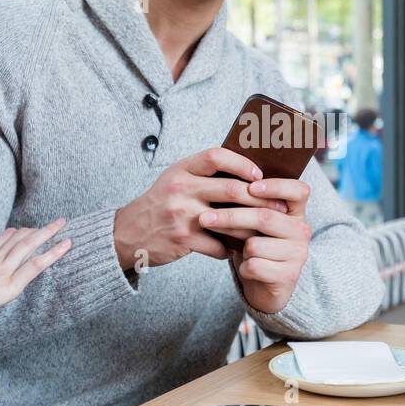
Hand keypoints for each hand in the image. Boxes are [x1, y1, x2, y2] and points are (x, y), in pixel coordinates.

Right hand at [0, 218, 71, 324]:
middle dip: (39, 229)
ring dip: (49, 234)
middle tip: (56, 221)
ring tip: (63, 225)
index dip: (18, 234)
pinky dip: (52, 254)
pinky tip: (64, 246)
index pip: (4, 241)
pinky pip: (35, 266)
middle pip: (21, 239)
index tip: (26, 228)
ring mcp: (3, 270)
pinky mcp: (9, 285)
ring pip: (30, 246)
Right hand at [112, 148, 286, 269]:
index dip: (242, 163)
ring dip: (250, 226)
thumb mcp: (176, 179)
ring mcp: (181, 214)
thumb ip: (204, 174)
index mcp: (182, 169)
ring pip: (229, 219)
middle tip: (277, 206)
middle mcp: (181, 188)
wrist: (127, 232)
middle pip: (230, 189)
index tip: (259, 174)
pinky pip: (217, 245)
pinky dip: (229, 249)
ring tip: (264, 229)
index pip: (217, 156)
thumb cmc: (160, 203)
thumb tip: (247, 172)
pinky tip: (235, 249)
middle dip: (259, 199)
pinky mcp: (182, 239)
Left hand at [198, 178, 311, 313]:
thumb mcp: (255, 223)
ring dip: (236, 247)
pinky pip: (254, 266)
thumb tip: (222, 184)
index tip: (250, 187)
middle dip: (231, 216)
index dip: (276, 186)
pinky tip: (246, 268)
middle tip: (205, 218)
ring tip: (235, 249)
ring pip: (255, 245)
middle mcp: (302, 231)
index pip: (298, 191)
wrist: (265, 286)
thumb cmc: (257, 246)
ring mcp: (297, 254)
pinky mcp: (288, 276)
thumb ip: (250, 205)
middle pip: (265, 217)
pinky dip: (243, 268)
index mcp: (296, 212)